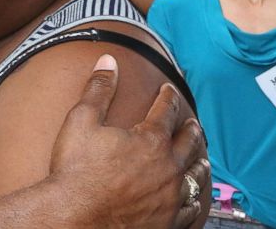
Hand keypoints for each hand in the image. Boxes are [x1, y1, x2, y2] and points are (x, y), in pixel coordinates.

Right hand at [49, 55, 208, 228]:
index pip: (167, 110)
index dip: (168, 97)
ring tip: (200, 156)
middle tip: (191, 122)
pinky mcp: (168, 220)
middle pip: (189, 141)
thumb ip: (99, 89)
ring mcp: (171, 196)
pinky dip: (194, 198)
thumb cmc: (76, 171)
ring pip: (195, 174)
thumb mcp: (82, 120)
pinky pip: (190, 207)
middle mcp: (168, 167)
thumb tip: (108, 61)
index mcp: (151, 140)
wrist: (74, 217)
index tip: (168, 90)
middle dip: (190, 128)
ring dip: (199, 161)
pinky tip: (193, 196)